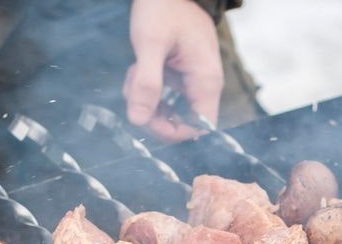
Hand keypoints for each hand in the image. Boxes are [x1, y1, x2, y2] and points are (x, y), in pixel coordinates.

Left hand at [123, 0, 222, 141]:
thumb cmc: (165, 7)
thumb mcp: (150, 44)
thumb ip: (146, 83)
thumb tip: (138, 120)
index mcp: (206, 81)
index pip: (198, 128)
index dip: (171, 132)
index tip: (146, 118)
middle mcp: (202, 85)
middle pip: (180, 122)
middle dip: (152, 113)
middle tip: (135, 90)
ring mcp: (190, 80)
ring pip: (168, 110)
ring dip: (145, 99)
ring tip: (135, 72)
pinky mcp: (178, 75)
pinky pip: (163, 94)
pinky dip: (146, 87)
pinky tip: (139, 68)